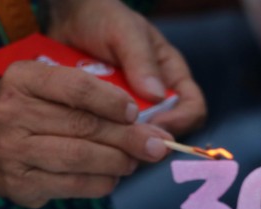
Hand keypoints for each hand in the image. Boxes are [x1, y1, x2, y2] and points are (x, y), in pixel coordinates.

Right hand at [0, 60, 172, 207]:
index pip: (77, 88)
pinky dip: (101, 183)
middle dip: (128, 138)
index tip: (136, 114)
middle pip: (84, 126)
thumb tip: (149, 128)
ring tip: (132, 162)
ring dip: (117, 162)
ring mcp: (13, 152)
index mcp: (23, 79)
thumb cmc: (31, 113)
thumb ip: (91, 100)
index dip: (112, 102)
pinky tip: (111, 178)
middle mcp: (12, 113)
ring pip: (80, 158)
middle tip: (157, 146)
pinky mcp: (20, 185)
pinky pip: (73, 185)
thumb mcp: (49, 90)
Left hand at [48, 0, 205, 135]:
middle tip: (123, 137)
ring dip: (120, 139)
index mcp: (172, 77)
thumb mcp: (125, 31)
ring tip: (100, 132)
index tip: (154, 125)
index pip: (192, 109)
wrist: (68, 19)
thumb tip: (157, 96)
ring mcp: (129, 112)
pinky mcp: (106, 119)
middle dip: (146, 137)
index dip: (179, 121)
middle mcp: (155, 100)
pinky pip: (108, 137)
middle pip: (163, 132)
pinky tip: (84, 129)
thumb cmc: (104, 17)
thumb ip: (141, 60)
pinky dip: (99, 136)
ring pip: (135, 140)